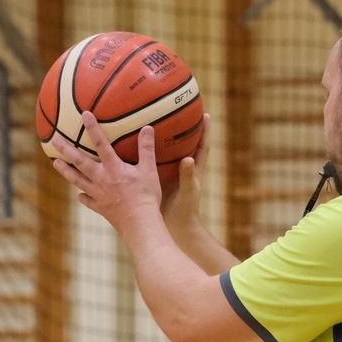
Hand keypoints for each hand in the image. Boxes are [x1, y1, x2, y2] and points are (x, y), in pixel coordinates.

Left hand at [50, 112, 162, 231]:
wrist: (139, 224)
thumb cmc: (146, 196)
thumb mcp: (149, 170)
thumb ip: (146, 149)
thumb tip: (147, 128)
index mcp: (113, 168)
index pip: (101, 144)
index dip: (93, 128)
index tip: (84, 115)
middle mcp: (101, 179)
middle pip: (80, 162)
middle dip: (66, 150)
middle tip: (54, 140)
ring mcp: (98, 194)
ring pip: (77, 180)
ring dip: (65, 171)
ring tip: (56, 163)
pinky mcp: (99, 208)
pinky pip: (88, 201)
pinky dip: (82, 197)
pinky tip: (79, 195)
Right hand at [160, 113, 209, 236]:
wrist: (176, 229)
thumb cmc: (185, 211)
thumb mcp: (187, 192)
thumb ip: (188, 175)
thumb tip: (189, 159)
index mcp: (194, 170)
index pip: (202, 146)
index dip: (205, 131)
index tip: (206, 114)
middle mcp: (183, 170)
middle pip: (185, 145)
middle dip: (183, 129)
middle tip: (179, 112)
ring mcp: (172, 176)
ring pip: (168, 154)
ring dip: (163, 141)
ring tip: (154, 124)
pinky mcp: (160, 182)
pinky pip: (154, 165)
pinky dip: (148, 156)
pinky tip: (135, 150)